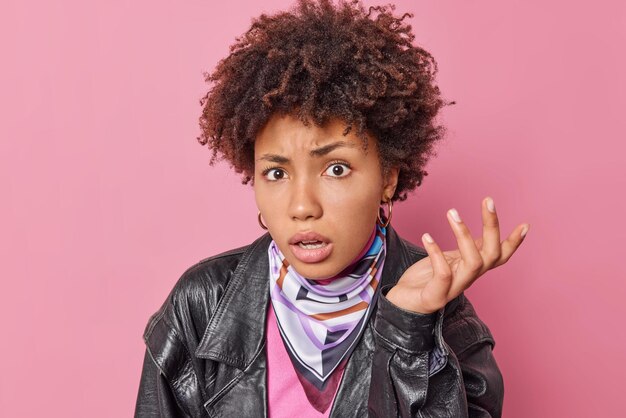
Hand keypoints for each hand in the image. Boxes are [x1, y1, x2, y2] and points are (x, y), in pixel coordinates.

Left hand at [386, 196, 528, 313]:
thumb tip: (480, 235)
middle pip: (492, 254)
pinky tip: (426, 236)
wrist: (401, 304)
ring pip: (473, 263)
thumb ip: (465, 251)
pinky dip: (436, 253)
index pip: (500, 256)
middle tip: (488, 199)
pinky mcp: (435, 297)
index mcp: (471, 269)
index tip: (525, 224)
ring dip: (464, 234)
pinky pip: (443, 274)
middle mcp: (467, 279)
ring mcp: (453, 289)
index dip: (514, 243)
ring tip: (452, 212)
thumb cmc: (424, 280)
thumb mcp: (449, 260)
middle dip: (493, 226)